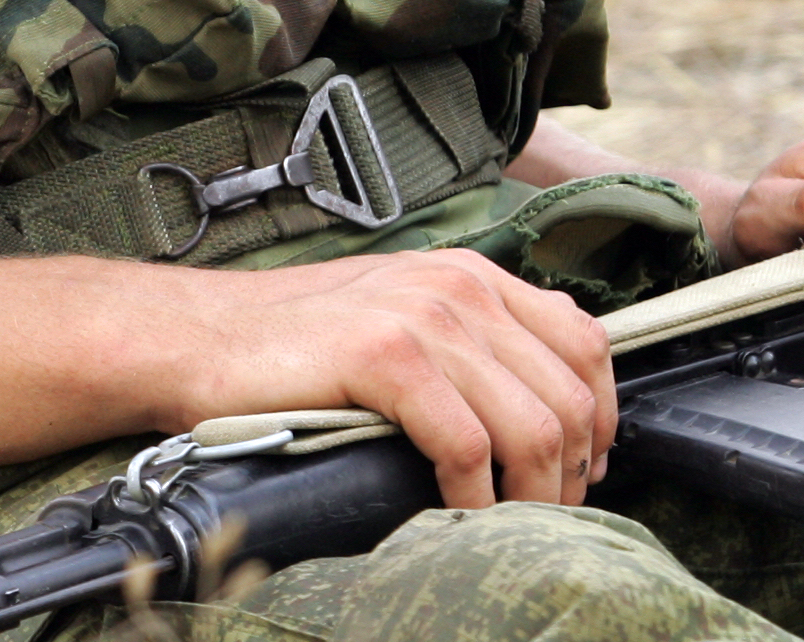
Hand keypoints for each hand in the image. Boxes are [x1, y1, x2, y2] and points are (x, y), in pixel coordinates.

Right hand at [176, 248, 615, 510]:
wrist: (202, 338)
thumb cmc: (295, 344)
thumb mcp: (401, 318)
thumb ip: (468, 342)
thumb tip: (536, 408)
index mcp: (471, 275)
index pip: (584, 341)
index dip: (602, 416)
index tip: (584, 468)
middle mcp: (460, 287)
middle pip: (569, 392)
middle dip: (573, 470)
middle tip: (549, 516)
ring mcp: (425, 318)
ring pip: (531, 425)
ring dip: (534, 495)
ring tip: (513, 528)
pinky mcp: (387, 357)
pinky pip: (466, 447)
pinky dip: (476, 500)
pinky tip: (460, 520)